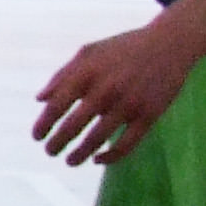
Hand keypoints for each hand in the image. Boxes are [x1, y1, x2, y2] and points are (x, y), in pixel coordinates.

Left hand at [32, 18, 197, 166]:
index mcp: (87, 73)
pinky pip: (126, 144)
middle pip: (74, 125)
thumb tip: (40, 100)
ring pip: (98, 139)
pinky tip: (98, 159)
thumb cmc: (122, 48)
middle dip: (57, 143)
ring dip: (79, 154)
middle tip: (50, 152)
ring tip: (70, 161)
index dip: (43, 125)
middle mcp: (106, 89)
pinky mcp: (150, 115)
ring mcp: (129, 103)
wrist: (168, 43)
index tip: (36, 137)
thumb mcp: (88, 53)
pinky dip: (110, 157)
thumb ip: (62, 75)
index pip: (57, 106)